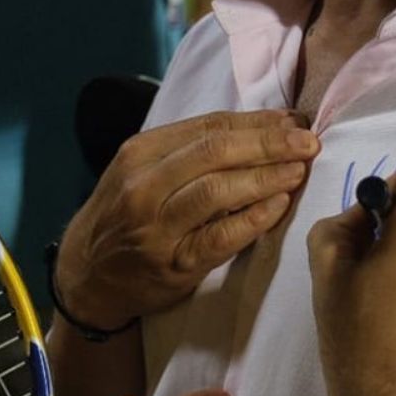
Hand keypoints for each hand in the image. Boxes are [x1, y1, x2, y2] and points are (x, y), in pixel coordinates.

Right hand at [55, 110, 319, 329]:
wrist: (87, 274)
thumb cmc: (125, 215)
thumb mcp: (142, 171)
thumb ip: (190, 150)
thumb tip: (263, 126)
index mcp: (140, 152)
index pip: (208, 126)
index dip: (257, 121)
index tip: (294, 121)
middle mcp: (144, 185)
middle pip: (216, 152)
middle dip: (269, 144)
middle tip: (308, 142)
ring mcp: (157, 227)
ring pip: (218, 191)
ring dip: (266, 177)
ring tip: (299, 170)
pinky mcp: (173, 264)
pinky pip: (220, 236)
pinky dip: (253, 219)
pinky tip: (278, 206)